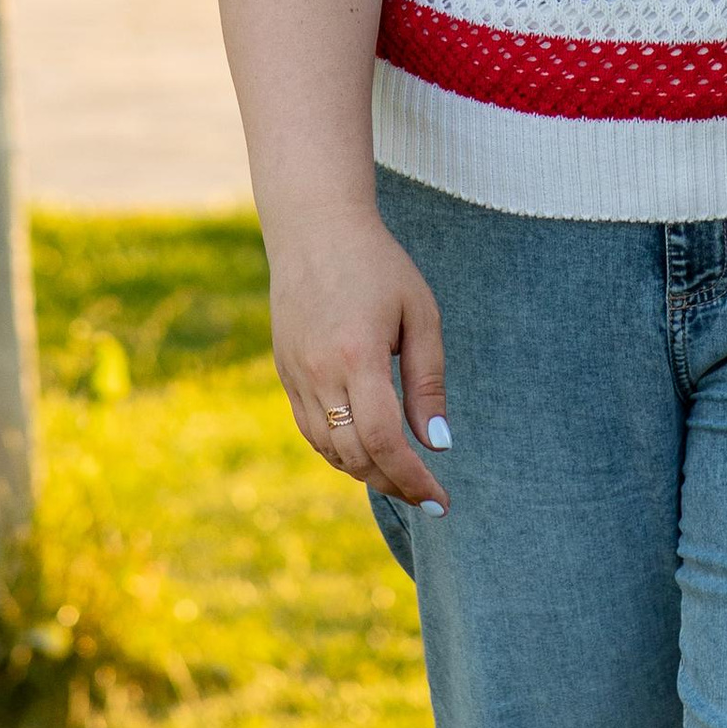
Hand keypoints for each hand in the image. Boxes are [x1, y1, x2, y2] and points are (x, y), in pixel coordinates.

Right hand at [267, 212, 451, 511]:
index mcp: (357, 355)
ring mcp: (296, 375)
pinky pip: (311, 431)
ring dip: (366, 472)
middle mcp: (319, 372)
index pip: (383, 439)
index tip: (440, 499)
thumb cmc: (377, 265)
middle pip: (355, 454)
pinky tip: (367, 450)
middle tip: (428, 495)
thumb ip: (428, 381)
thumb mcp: (419, 312)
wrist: (315, 228)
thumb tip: (438, 443)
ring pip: (329, 450)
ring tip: (402, 476)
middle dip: (394, 483)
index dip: (412, 477)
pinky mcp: (285, 373)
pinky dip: (340, 451)